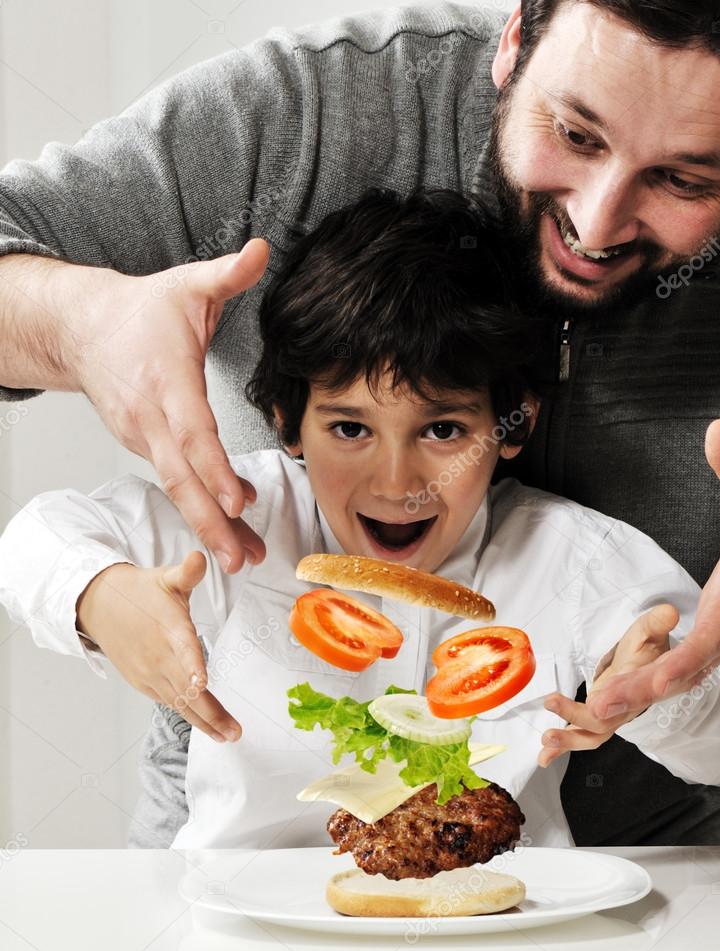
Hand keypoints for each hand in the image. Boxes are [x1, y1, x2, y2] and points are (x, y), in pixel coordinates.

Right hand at [70, 239, 270, 573]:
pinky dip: (199, 508)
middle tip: (240, 558)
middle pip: (181, 478)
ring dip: (208, 526)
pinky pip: (175, 482)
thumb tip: (262, 248)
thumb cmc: (141, 311)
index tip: (237, 501)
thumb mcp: (186, 285)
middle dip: (211, 522)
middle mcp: (151, 419)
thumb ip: (226, 273)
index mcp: (167, 381)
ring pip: (178, 488)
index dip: (214, 469)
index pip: (193, 433)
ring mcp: (144, 437)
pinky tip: (225, 531)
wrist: (83, 329)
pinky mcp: (145, 446)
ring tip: (240, 558)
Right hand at [75, 551, 240, 741]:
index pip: (183, 649)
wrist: (99, 606)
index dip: (192, 666)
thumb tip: (200, 558)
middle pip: (186, 689)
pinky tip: (205, 725)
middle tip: (233, 732)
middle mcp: (159, 656)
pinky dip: (187, 714)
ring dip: (203, 721)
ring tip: (226, 735)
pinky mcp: (143, 682)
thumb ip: (187, 572)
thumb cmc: (140, 592)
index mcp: (169, 629)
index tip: (202, 682)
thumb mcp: (166, 578)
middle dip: (210, 712)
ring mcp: (150, 673)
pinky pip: (168, 701)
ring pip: (179, 702)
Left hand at [538, 604, 678, 765]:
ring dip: (569, 739)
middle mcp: (629, 706)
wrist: (651, 668)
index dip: (619, 698)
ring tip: (547, 737)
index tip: (597, 701)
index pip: (634, 694)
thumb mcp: (650, 630)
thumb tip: (669, 612)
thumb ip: (656, 623)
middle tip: (553, 702)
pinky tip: (544, 756)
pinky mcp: (600, 719)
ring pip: (594, 733)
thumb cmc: (647, 648)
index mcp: (643, 685)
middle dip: (578, 716)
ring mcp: (614, 716)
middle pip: (608, 720)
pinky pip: (582, 736)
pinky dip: (562, 749)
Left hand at [589, 419, 719, 721]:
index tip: (649, 682)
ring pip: (682, 678)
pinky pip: (680, 672)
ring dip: (641, 696)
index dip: (675, 665)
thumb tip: (717, 431)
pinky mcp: (713, 641)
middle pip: (687, 671)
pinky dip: (650, 687)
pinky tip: (615, 698)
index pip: (708, 640)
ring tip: (594, 714)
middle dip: (644, 692)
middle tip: (599, 709)